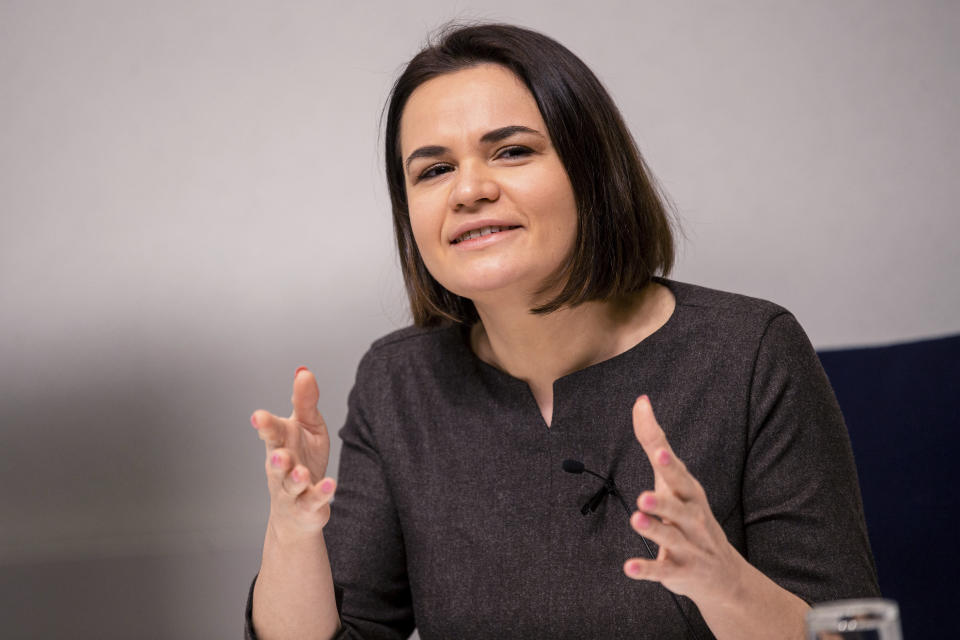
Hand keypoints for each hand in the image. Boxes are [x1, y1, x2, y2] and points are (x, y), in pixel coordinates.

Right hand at [251, 366, 335, 538]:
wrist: (298, 508)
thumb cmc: (302, 458)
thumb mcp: (306, 426)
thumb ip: (305, 402)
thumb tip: (303, 371)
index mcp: (281, 443)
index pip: (271, 432)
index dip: (265, 425)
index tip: (258, 417)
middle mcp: (282, 467)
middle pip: (276, 462)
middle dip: (276, 458)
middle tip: (278, 453)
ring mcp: (293, 489)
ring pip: (291, 484)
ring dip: (295, 478)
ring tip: (300, 473)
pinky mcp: (308, 505)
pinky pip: (313, 500)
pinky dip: (321, 494)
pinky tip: (330, 485)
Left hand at [623, 395, 744, 603]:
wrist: (723, 574)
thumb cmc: (690, 514)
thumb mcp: (674, 479)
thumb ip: (654, 442)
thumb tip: (640, 401)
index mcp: (690, 494)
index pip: (679, 476)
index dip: (669, 465)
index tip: (659, 451)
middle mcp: (692, 519)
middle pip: (679, 508)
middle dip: (663, 502)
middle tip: (643, 496)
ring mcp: (688, 547)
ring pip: (670, 539)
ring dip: (653, 531)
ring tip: (636, 520)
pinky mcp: (679, 572)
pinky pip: (661, 571)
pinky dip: (646, 569)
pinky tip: (627, 567)